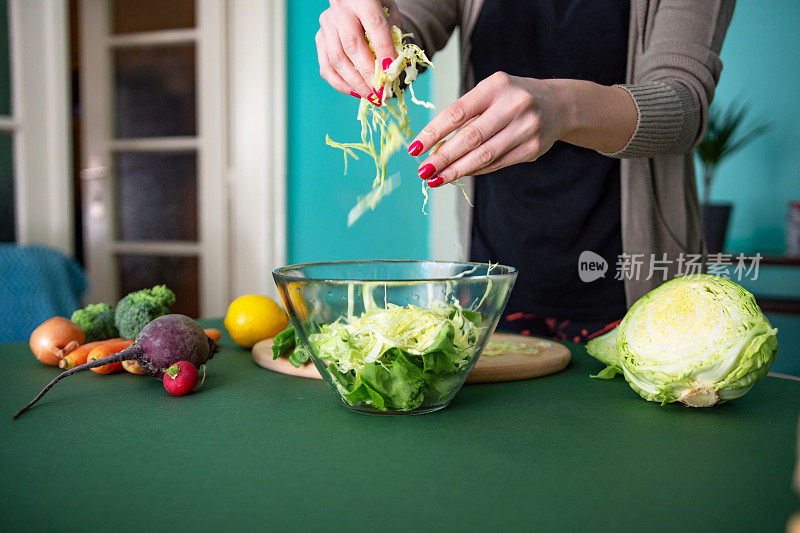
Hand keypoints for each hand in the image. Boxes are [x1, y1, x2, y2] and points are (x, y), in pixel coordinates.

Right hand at [316, 0, 401, 100]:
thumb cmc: (376, 6)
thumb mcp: (390, 13)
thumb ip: (394, 36)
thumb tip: (394, 68)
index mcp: (362, 0)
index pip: (374, 25)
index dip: (383, 51)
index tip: (391, 72)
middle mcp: (340, 11)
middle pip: (352, 47)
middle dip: (367, 74)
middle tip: (380, 92)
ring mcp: (327, 25)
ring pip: (336, 60)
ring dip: (354, 83)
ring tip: (369, 96)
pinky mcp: (319, 38)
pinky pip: (326, 67)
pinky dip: (340, 83)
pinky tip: (355, 91)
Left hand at [409, 72, 569, 186]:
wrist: (558, 104)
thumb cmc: (511, 97)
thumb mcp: (490, 93)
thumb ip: (465, 115)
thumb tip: (434, 146)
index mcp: (496, 86)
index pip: (457, 113)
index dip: (432, 133)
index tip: (414, 148)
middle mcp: (514, 105)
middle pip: (470, 138)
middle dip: (443, 157)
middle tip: (423, 171)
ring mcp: (526, 128)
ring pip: (483, 156)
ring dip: (456, 170)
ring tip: (436, 179)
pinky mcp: (532, 149)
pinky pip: (496, 164)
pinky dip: (475, 170)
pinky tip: (459, 173)